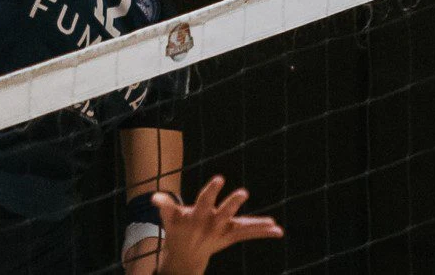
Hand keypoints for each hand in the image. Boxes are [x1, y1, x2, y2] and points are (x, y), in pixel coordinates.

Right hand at [151, 176, 283, 274]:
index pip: (205, 201)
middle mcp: (212, 225)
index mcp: (197, 217)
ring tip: (272, 223)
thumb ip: (165, 206)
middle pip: (224, 213)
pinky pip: (249, 234)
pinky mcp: (232, 236)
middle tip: (244, 192)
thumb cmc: (178, 229)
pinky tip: (278, 230)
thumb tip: (155, 197)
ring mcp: (224, 232)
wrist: (185, 257)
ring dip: (257, 225)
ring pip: (242, 227)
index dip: (212, 190)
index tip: (220, 178)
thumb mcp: (170, 218)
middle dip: (233, 203)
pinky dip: (263, 232)